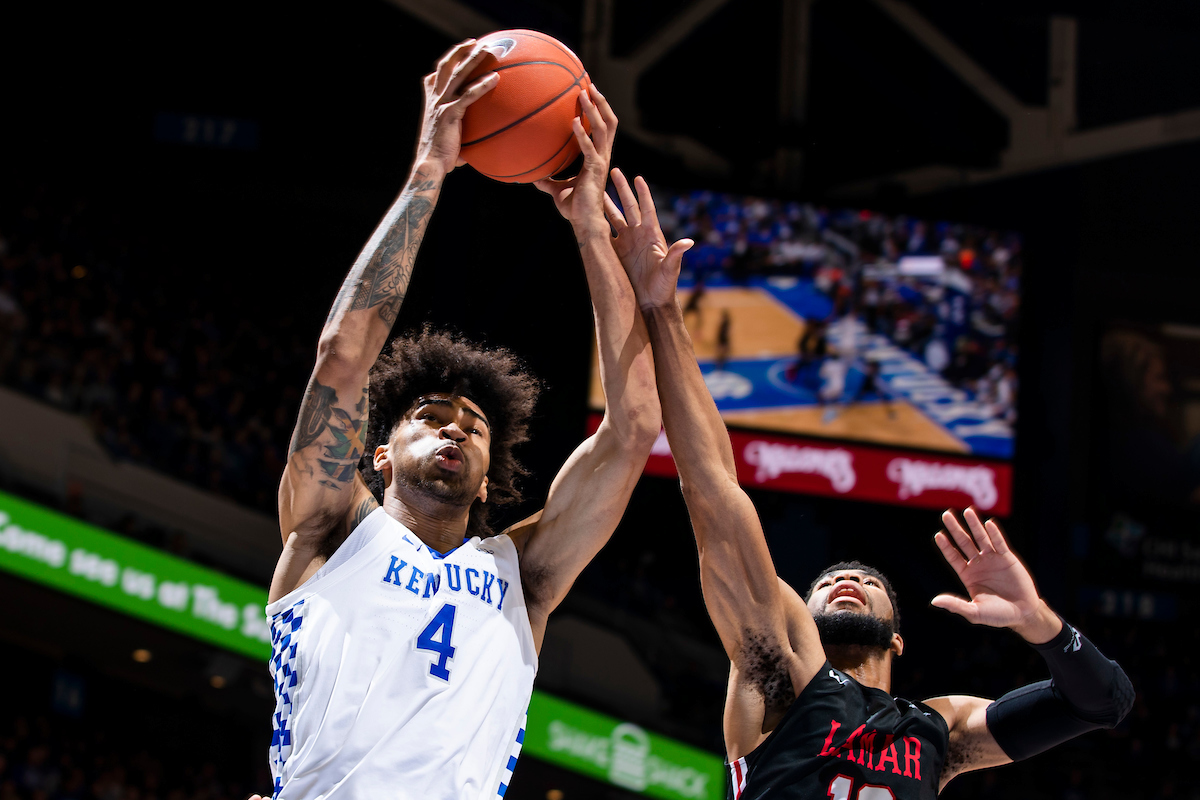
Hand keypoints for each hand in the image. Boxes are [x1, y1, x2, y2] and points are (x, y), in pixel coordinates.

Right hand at [415, 39, 498, 172]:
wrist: (430, 165)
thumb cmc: (440, 159)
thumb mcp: (448, 143)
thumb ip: (459, 138)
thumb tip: (470, 152)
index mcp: (431, 103)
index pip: (434, 78)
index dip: (445, 64)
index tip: (456, 54)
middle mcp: (434, 99)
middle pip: (445, 67)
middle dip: (459, 52)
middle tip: (474, 42)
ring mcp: (441, 105)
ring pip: (457, 75)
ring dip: (472, 60)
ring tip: (486, 49)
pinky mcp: (450, 114)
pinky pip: (468, 95)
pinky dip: (481, 85)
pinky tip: (495, 78)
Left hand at [534, 83, 615, 232]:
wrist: (584, 223)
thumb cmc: (574, 208)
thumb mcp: (556, 190)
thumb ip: (547, 181)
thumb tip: (532, 177)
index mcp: (597, 157)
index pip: (603, 129)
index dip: (600, 111)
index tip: (590, 94)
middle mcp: (603, 156)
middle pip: (609, 123)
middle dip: (601, 103)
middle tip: (590, 85)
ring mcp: (601, 162)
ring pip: (604, 129)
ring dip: (594, 110)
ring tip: (583, 93)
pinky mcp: (595, 170)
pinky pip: (589, 148)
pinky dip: (582, 134)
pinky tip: (574, 122)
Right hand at [604, 168, 692, 308]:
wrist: (651, 302)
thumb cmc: (664, 286)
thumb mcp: (670, 270)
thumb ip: (676, 255)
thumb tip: (688, 242)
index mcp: (652, 235)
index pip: (646, 209)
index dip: (642, 193)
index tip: (637, 177)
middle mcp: (639, 235)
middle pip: (629, 207)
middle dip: (621, 189)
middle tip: (613, 171)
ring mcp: (627, 242)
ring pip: (614, 217)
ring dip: (606, 203)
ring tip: (597, 189)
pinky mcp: (616, 252)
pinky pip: (605, 235)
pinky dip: (598, 224)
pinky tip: (589, 214)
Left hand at [932, 508, 1059, 640]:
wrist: (1024, 614)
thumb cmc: (998, 615)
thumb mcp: (975, 612)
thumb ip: (956, 605)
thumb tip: (935, 601)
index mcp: (968, 575)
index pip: (953, 557)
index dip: (946, 546)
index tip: (938, 535)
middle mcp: (978, 565)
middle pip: (964, 542)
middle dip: (955, 528)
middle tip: (946, 514)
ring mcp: (993, 560)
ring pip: (981, 538)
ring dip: (974, 525)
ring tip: (967, 511)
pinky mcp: (1008, 559)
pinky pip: (1000, 543)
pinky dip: (994, 534)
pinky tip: (988, 523)